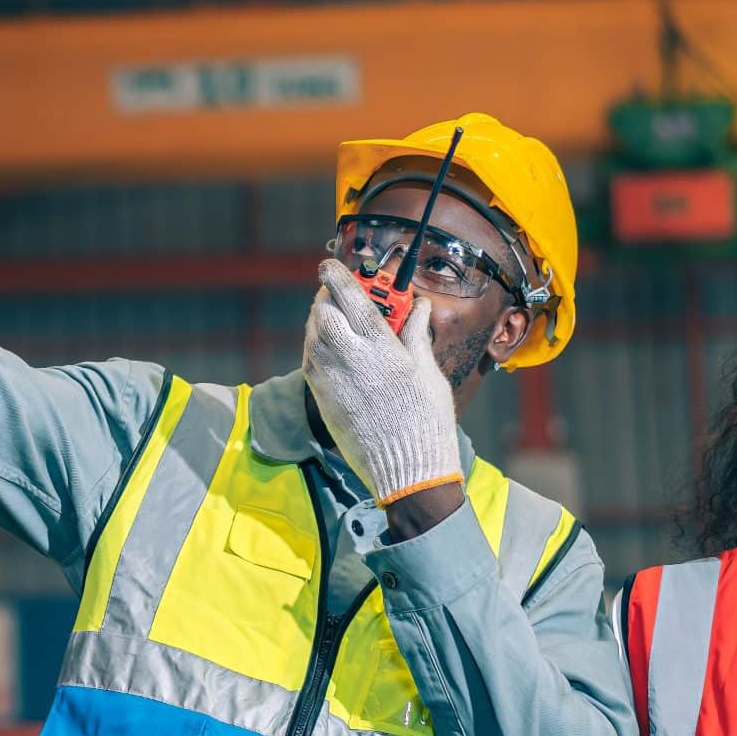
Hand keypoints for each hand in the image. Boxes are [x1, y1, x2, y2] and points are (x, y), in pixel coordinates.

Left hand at [301, 260, 461, 503]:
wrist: (406, 470)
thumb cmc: (426, 420)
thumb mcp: (428, 373)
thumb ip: (416, 335)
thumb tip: (419, 306)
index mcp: (380, 346)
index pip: (350, 298)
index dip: (337, 276)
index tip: (330, 265)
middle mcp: (349, 358)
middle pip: (323, 312)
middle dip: (326, 298)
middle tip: (336, 294)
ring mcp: (331, 379)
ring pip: (312, 335)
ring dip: (318, 320)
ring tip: (332, 317)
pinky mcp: (322, 398)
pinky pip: (309, 360)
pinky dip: (314, 346)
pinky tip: (327, 346)